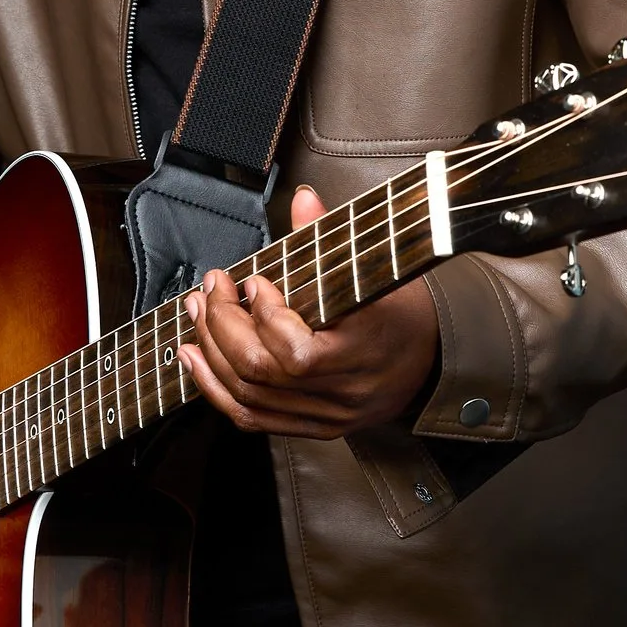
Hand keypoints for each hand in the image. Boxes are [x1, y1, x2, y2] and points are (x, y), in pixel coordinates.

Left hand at [182, 185, 441, 438]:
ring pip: (248, 396)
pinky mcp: (311, 426)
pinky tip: (195, 359)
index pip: (298, 353)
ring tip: (197, 313)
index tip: (254, 280)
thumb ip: (332, 236)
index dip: (264, 316)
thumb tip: (303, 200)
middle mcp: (343, 392)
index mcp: (365, 352)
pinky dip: (214, 388)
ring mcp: (325, 415)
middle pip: (262, 372)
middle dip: (223, 325)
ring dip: (211, 351)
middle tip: (212, 289)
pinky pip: (251, 418)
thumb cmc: (404, 314)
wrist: (431, 364)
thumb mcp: (378, 271)